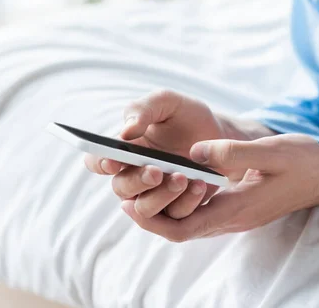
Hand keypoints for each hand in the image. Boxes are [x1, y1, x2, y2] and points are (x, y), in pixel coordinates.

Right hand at [84, 90, 235, 218]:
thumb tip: (125, 132)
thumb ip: (142, 109)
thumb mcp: (166, 102)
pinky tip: (199, 185)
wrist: (220, 133)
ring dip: (160, 196)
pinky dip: (186, 202)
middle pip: (121, 188)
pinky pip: (175, 216)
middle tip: (156, 171)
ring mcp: (156, 194)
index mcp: (124, 150)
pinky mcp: (179, 207)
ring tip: (181, 178)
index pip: (98, 161)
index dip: (100, 163)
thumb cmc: (187, 115)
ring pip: (144, 208)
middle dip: (137, 180)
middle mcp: (134, 175)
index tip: (114, 160)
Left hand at [120, 134, 318, 241]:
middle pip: (181, 230)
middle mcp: (234, 218)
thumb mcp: (270, 151)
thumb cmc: (303, 163)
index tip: (129, 203)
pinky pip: (203, 213)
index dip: (152, 219)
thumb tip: (194, 151)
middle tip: (128, 195)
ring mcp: (238, 215)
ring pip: (191, 223)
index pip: (184, 228)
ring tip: (147, 185)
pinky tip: (177, 181)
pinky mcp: (241, 208)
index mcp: (237, 208)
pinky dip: (183, 202)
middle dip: (152, 216)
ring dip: (166, 209)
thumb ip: (232, 152)